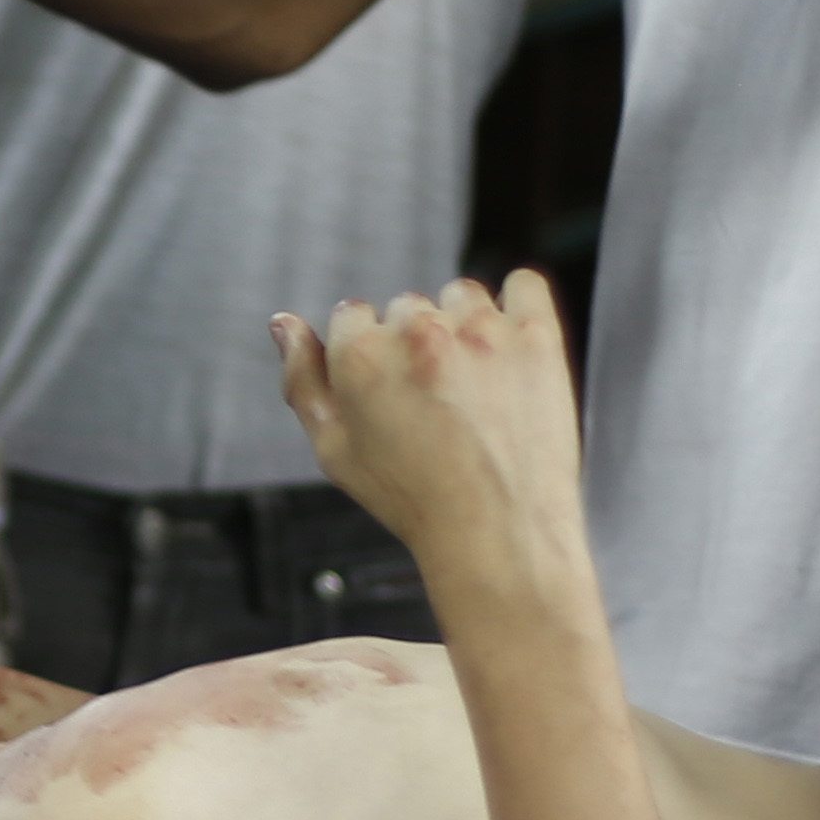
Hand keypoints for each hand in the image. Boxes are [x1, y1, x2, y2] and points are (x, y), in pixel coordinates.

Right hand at [272, 275, 587, 590]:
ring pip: (461, 296)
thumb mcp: (335, 452)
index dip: (370, 356)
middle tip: (435, 403)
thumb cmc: (413, 500)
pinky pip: (524, 286)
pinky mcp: (536, 336)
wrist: (499, 533)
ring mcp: (482, 330)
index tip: (392, 392)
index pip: (352, 314)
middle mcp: (419, 330)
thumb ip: (303, 380)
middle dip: (414, 345)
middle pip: (407, 306)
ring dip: (463, 325)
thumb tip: (283, 323)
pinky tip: (513, 344)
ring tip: (475, 386)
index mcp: (361, 354)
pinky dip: (519, 305)